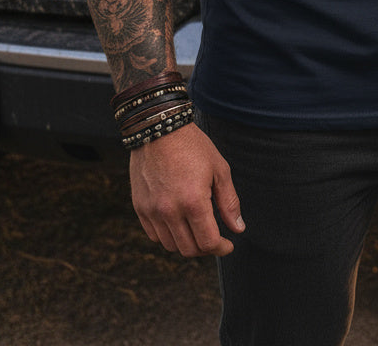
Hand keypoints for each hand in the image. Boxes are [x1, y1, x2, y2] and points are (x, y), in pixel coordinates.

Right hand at [129, 121, 243, 255]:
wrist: (159, 128)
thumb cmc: (193, 146)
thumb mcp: (219, 169)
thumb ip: (229, 202)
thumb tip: (238, 229)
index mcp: (193, 202)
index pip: (207, 243)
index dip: (221, 248)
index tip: (228, 244)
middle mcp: (170, 211)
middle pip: (189, 249)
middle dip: (205, 248)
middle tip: (214, 238)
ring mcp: (152, 211)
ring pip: (170, 245)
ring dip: (186, 243)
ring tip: (196, 230)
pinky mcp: (140, 207)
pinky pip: (154, 235)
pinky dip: (168, 235)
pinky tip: (178, 223)